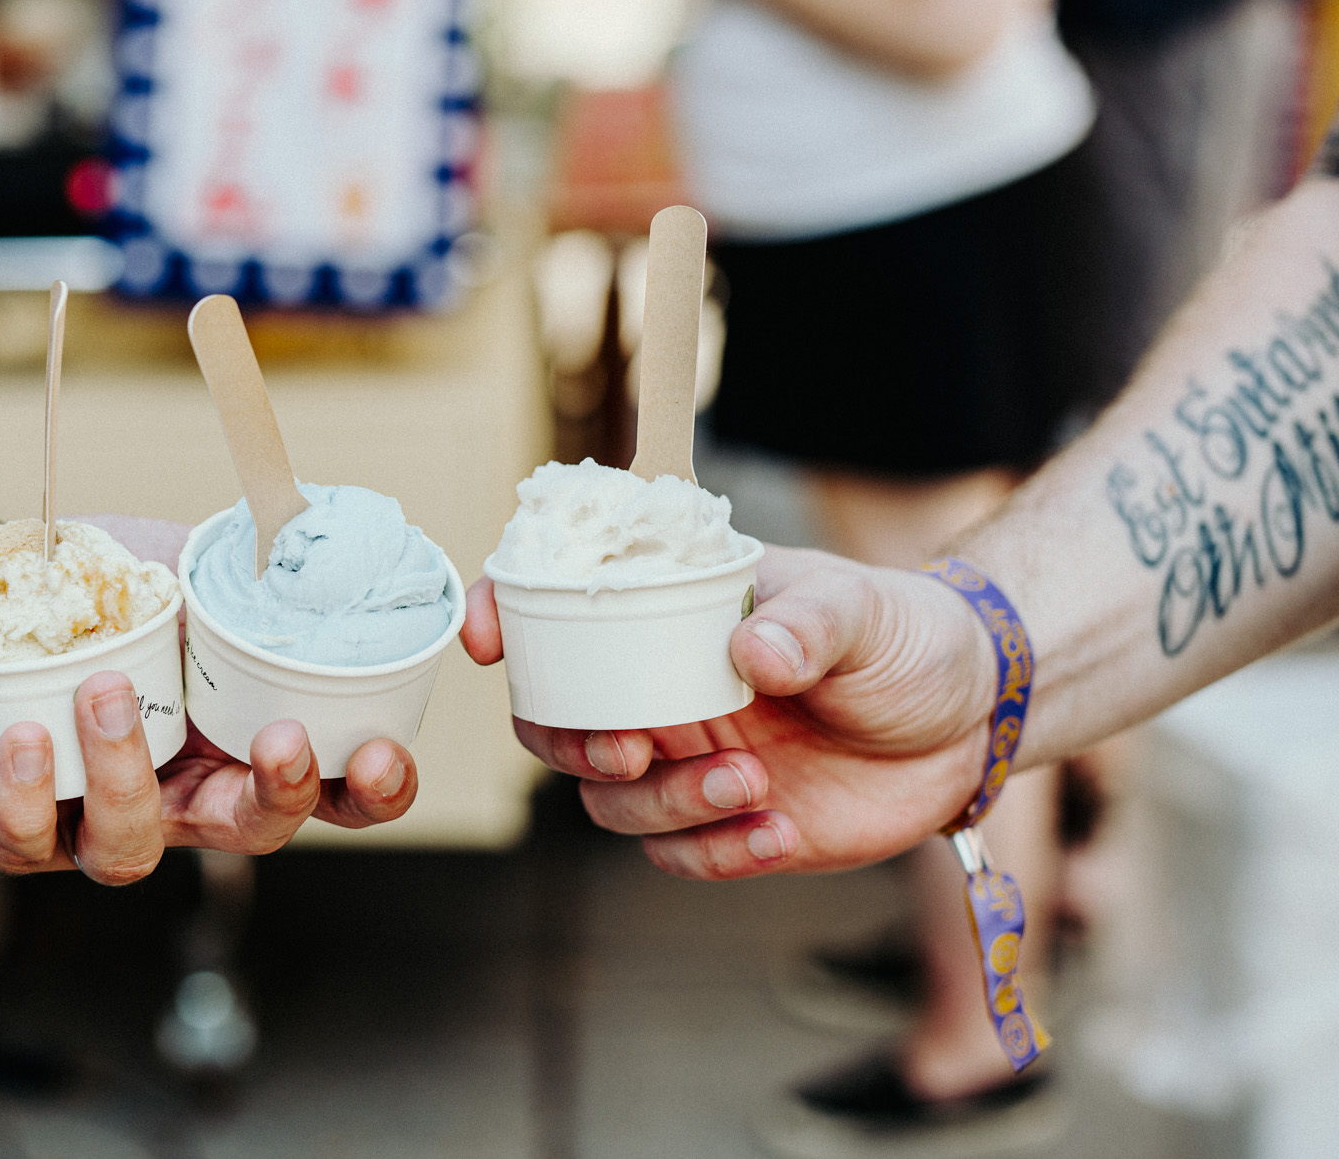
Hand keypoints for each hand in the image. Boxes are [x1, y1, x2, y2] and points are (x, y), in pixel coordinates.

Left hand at [0, 516, 418, 883]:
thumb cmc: (88, 585)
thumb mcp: (179, 566)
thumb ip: (248, 567)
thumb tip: (321, 537)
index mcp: (238, 741)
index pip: (331, 791)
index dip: (373, 791)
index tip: (380, 753)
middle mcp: (177, 795)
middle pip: (253, 832)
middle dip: (279, 796)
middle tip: (280, 738)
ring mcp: (92, 821)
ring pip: (131, 848)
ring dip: (129, 777)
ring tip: (106, 688)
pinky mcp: (7, 828)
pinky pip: (24, 841)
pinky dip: (31, 792)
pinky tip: (28, 731)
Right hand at [461, 546, 994, 878]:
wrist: (972, 718)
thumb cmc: (903, 635)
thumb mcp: (861, 609)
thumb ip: (807, 623)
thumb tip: (752, 652)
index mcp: (670, 615)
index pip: (560, 608)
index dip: (506, 615)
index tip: (491, 640)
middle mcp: (660, 690)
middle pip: (554, 724)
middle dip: (573, 744)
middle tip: (638, 747)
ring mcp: (687, 760)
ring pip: (612, 802)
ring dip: (665, 804)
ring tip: (752, 785)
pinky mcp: (728, 824)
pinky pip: (681, 856)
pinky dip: (716, 854)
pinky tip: (779, 833)